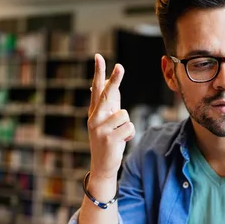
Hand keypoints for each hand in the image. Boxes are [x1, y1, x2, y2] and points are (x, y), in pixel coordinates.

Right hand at [87, 54, 135, 180]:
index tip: (99, 57)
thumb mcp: (108, 121)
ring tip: (119, 135)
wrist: (102, 166)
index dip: (99, 72)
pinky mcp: (109, 139)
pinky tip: (121, 141)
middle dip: (115, 80)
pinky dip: (130, 135)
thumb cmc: (108, 141)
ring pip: (125, 115)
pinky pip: (129, 127)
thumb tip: (112, 85)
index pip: (97, 88)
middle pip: (107, 95)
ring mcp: (100, 128)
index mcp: (94, 112)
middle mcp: (94, 118)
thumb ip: (110, 104)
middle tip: (120, 66)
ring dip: (127, 126)